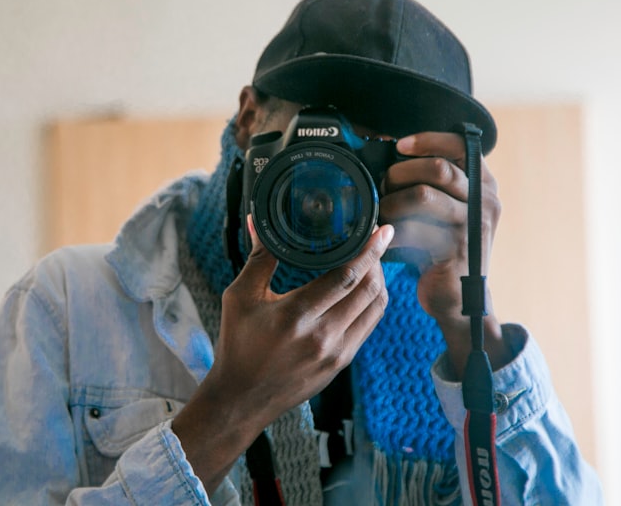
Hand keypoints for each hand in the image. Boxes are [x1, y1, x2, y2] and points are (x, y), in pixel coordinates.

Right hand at [172, 219, 393, 492]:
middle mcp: (323, 336)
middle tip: (374, 240)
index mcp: (297, 315)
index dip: (369, 250)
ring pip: (375, 308)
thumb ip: (259, 258)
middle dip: (377, 260)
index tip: (382, 231)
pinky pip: (368, 325)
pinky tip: (362, 290)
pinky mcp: (341, 364)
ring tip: (370, 262)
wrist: (242, 398)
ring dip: (378, 281)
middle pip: (369, 290)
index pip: (347, 277)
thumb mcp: (240, 297)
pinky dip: (371, 303)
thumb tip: (260, 221)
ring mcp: (336, 353)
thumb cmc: (237, 344)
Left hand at [379, 131, 509, 376]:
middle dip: (400, 173)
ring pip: (423, 195)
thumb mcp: (446, 208)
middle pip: (438, 168)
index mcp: (484, 183)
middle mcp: (486, 200)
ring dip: (392, 202)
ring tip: (381, 213)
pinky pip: (415, 229)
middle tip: (382, 187)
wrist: (457, 299)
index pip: (460, 144)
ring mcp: (474, 226)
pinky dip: (392, 231)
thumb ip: (432, 181)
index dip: (427, 140)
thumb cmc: (442, 247)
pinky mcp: (458, 250)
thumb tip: (390, 153)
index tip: (399, 145)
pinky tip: (384, 237)